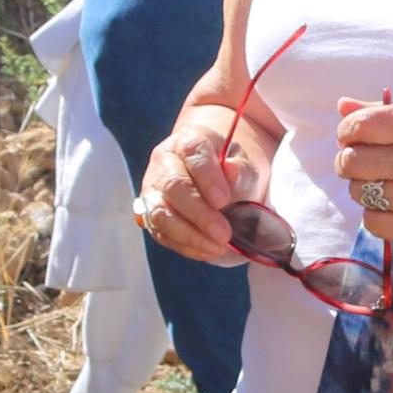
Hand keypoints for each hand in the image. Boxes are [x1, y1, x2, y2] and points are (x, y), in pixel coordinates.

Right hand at [136, 102, 258, 267]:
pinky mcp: (151, 215)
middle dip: (199, 213)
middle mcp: (164, 163)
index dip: (207, 177)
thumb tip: (231, 170)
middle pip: (173, 186)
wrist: (211, 175)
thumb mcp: (242, 162)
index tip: (224, 200)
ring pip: (161, 213)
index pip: (193, 153)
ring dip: (190, 234)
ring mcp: (153, 190)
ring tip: (217, 246)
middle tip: (224, 233)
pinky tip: (208, 251)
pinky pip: (162, 234)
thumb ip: (240, 168)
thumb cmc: (227, 167)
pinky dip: (186, 246)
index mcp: (187, 142)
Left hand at [332, 98, 392, 244]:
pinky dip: (377, 213)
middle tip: (366, 160)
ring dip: (365, 187)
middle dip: (350, 160)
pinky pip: (371, 222)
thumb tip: (342, 105)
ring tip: (389, 181)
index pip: (360, 125)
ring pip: (358, 192)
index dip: (347, 130)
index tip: (355, 135)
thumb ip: (381, 113)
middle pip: (350, 162)